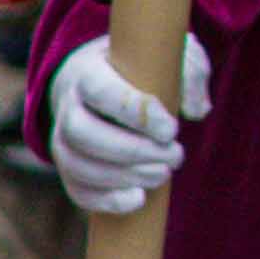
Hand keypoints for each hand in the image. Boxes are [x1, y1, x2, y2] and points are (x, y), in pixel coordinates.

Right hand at [41, 32, 209, 216]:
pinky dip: (106, 200)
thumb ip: (189, 74)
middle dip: (132, 151)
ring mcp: (63, 140)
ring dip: (124, 177)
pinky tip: (138, 198)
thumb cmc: (142, 70)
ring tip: (163, 174)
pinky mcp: (69, 168)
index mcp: (88, 71)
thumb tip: (196, 110)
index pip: (99, 90)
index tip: (171, 128)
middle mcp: (68, 106)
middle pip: (82, 133)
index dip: (135, 112)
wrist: (102, 85)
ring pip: (77, 165)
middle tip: (175, 155)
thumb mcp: (170, 58)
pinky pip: (77, 190)